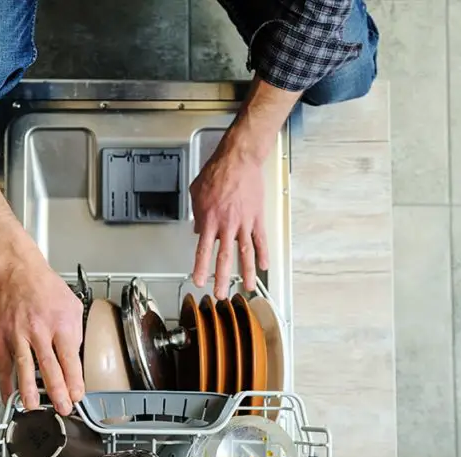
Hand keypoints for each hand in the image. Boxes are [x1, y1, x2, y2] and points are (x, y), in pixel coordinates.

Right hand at [0, 258, 84, 414]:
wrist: (18, 271)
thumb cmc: (45, 287)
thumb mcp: (73, 306)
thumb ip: (75, 333)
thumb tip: (75, 359)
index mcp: (60, 323)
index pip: (70, 358)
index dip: (75, 380)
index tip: (77, 395)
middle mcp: (39, 330)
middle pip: (49, 366)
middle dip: (57, 391)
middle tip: (63, 408)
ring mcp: (18, 334)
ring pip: (24, 367)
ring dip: (29, 390)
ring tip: (34, 408)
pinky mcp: (2, 336)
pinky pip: (4, 363)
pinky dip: (6, 381)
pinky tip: (9, 395)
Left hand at [189, 147, 269, 298]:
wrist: (238, 160)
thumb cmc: (218, 172)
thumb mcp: (196, 193)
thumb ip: (197, 214)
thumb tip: (198, 230)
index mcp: (209, 220)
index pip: (202, 250)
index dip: (200, 268)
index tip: (198, 281)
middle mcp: (227, 225)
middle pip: (224, 258)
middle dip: (222, 279)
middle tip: (221, 293)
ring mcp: (244, 223)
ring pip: (245, 253)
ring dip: (246, 272)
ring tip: (247, 287)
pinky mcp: (257, 217)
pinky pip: (260, 239)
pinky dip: (263, 253)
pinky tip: (264, 266)